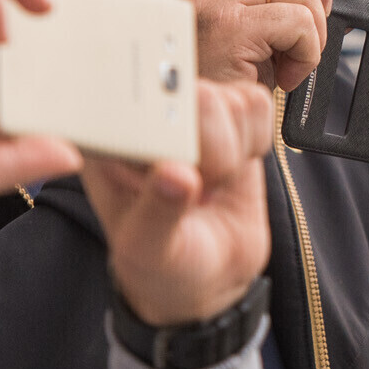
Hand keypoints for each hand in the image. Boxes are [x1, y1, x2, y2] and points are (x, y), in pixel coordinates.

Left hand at [84, 79, 275, 326]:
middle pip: (199, 95)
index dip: (172, 139)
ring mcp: (192, 112)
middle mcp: (148, 117)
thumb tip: (176, 174)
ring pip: (234, 100)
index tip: (177, 179)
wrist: (207, 273)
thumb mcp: (148, 249)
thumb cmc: (162, 262)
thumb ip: (158, 213)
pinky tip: (235, 167)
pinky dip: (256, 141)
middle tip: (198, 186)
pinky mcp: (229, 115)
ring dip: (235, 149)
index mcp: (110, 140)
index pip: (141, 105)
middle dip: (211, 149)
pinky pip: (258, 105)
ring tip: (214, 181)